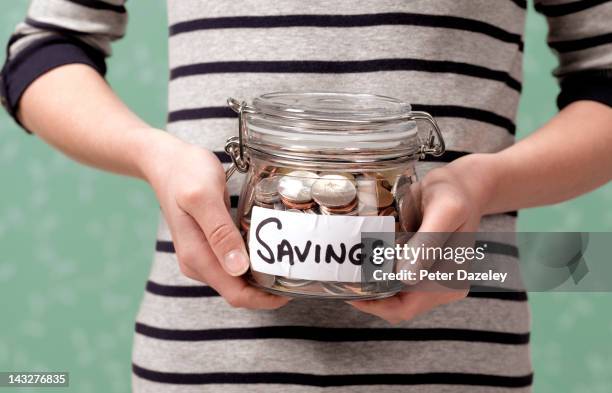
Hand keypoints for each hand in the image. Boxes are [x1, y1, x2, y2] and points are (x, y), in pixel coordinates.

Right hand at [139, 130, 289, 308]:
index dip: (264, 299)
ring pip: (238, 279)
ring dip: (262, 277)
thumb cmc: (185, 172)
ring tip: (290, 264)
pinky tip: (270, 250)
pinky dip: (254, 262)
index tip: (292, 291)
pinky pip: (235, 263)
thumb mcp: (204, 196)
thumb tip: (238, 269)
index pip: (236, 294)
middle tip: (299, 274)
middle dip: (267, 290)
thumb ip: (220, 232)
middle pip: (239, 291)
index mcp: (197, 257)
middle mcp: (198, 263)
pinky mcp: (209, 245)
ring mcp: (202, 255)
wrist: (166, 161)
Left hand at [349, 154, 495, 323]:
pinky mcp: (421, 268)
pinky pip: (394, 279)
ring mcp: (431, 279)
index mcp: (449, 280)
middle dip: (368, 295)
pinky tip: (363, 259)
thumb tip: (406, 277)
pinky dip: (377, 273)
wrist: (461, 185)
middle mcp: (441, 286)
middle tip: (343, 275)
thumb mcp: (445, 210)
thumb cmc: (455, 194)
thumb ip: (428, 243)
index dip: (374, 304)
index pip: (405, 307)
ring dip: (371, 285)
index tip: (348, 289)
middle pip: (395, 305)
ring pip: (392, 294)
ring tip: (349, 267)